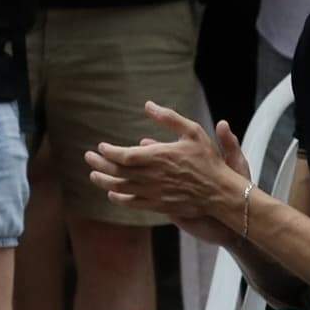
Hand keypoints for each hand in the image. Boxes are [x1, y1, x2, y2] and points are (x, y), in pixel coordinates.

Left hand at [86, 101, 250, 222]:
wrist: (221, 191)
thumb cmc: (208, 160)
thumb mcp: (193, 132)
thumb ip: (169, 118)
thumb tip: (148, 105)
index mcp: (158, 156)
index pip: (123, 155)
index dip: (108, 151)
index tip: (102, 146)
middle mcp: (152, 175)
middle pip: (116, 171)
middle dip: (99, 164)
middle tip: (89, 157)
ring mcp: (154, 192)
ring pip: (120, 188)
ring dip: (103, 182)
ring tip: (93, 176)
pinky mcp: (159, 205)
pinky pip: (133, 202)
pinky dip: (119, 198)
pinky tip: (112, 194)